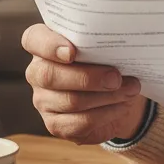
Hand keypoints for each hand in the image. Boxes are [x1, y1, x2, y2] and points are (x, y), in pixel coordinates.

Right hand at [22, 24, 147, 144]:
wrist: (119, 92)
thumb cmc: (109, 60)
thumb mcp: (107, 46)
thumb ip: (103, 42)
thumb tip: (122, 43)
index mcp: (45, 44)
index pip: (33, 40)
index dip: (49, 45)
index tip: (71, 51)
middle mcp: (38, 72)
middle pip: (50, 76)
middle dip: (88, 77)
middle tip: (116, 78)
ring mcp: (43, 100)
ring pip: (70, 101)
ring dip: (107, 96)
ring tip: (130, 89)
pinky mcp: (55, 124)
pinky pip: (79, 123)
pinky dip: (107, 114)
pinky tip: (122, 106)